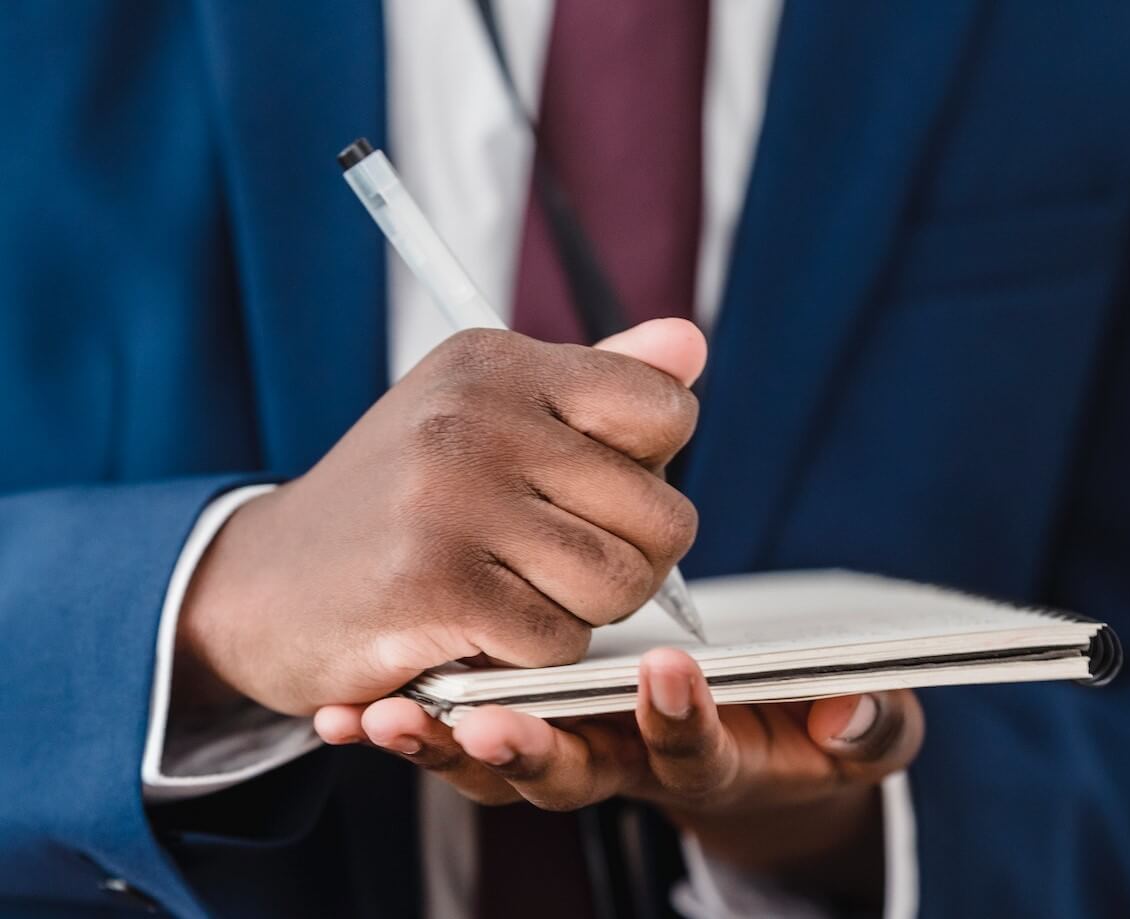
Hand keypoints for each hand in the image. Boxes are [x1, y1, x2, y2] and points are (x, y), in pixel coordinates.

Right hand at [176, 320, 705, 715]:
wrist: (261, 584)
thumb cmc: (400, 500)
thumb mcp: (487, 416)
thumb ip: (595, 386)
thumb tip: (691, 344)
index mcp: (498, 363)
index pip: (666, 412)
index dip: (650, 471)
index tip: (588, 490)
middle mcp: (475, 416)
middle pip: (664, 516)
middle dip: (627, 561)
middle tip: (554, 563)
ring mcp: (450, 496)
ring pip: (619, 584)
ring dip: (579, 613)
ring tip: (512, 590)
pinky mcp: (432, 582)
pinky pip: (558, 642)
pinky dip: (528, 654)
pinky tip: (473, 626)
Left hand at [315, 649, 923, 902]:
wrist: (747, 735)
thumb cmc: (800, 721)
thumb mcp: (849, 726)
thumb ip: (865, 722)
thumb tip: (854, 710)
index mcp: (703, 757)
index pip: (691, 748)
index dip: (683, 718)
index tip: (672, 671)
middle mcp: (623, 762)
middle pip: (569, 775)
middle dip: (528, 756)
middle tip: (487, 729)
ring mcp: (566, 745)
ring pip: (496, 764)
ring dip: (441, 744)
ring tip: (386, 719)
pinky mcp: (520, 719)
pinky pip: (452, 733)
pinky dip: (401, 726)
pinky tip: (345, 712)